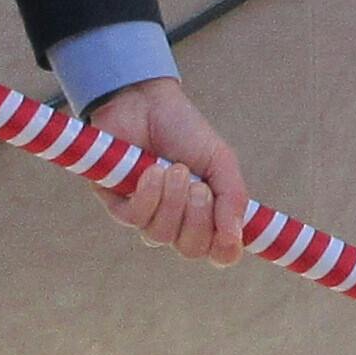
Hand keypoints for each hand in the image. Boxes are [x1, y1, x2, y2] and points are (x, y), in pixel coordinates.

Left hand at [82, 77, 250, 264]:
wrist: (145, 102)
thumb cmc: (184, 130)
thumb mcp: (221, 161)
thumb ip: (233, 198)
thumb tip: (236, 238)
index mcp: (206, 212)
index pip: (218, 252)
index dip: (225, 250)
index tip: (229, 236)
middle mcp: (178, 220)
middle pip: (191, 249)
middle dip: (199, 219)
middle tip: (199, 187)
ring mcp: (148, 215)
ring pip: (162, 236)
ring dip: (173, 202)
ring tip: (174, 169)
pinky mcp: (119, 205)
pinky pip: (136, 220)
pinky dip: (148, 195)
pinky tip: (151, 171)